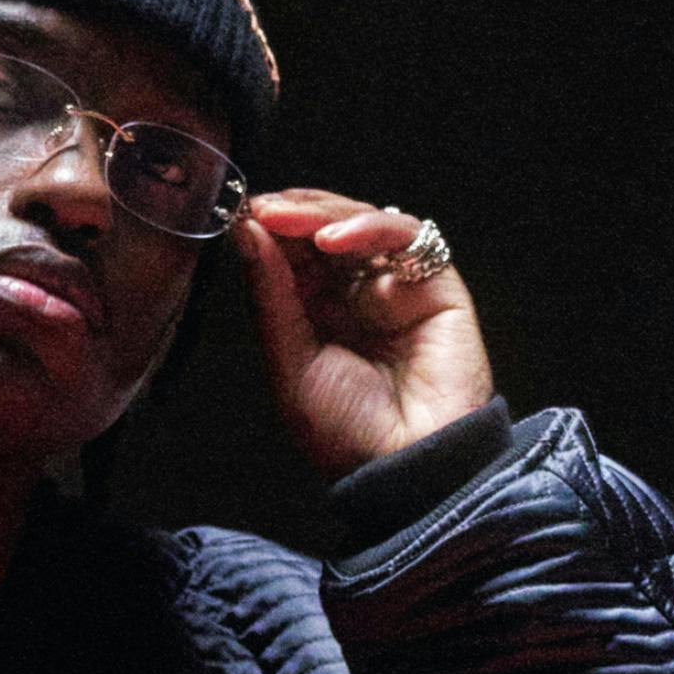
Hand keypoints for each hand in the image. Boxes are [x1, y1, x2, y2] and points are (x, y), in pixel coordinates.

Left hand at [236, 188, 493, 476]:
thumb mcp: (289, 361)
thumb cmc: (344, 428)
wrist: (403, 465)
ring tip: (289, 219)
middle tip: (261, 208)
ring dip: (323, 212)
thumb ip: (271, 296)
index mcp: (314, 311)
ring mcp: (395, 284)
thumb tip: (246, 233)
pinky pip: (407, 238)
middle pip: (324, 228)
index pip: (290, 252)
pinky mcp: (436, 283)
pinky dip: (370, 227)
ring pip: (363, 222)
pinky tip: (334, 238)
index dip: (267, 230)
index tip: (238, 215)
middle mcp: (354, 291)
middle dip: (291, 213)